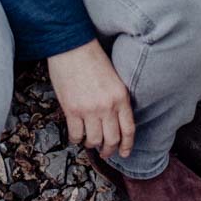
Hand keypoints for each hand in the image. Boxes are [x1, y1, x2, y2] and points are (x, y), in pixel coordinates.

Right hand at [47, 40, 134, 159]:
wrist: (72, 47)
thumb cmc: (92, 58)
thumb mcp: (114, 78)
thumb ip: (116, 99)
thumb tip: (114, 121)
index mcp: (121, 97)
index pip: (128, 129)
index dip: (127, 145)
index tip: (124, 153)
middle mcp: (107, 106)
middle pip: (112, 139)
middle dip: (108, 150)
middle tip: (105, 152)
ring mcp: (89, 110)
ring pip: (93, 141)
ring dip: (91, 145)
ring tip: (88, 142)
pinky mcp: (72, 110)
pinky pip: (75, 134)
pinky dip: (76, 139)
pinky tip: (76, 135)